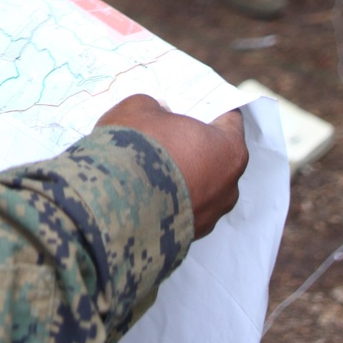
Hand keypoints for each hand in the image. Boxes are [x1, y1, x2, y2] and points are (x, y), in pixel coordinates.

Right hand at [96, 95, 247, 237]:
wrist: (113, 205)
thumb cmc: (136, 146)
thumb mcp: (140, 107)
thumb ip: (156, 109)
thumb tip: (159, 117)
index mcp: (229, 150)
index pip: (230, 121)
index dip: (210, 109)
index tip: (194, 104)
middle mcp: (228, 187)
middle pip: (216, 157)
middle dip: (193, 146)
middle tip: (166, 134)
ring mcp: (210, 217)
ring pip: (200, 188)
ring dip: (180, 177)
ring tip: (147, 166)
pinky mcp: (187, 238)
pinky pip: (181, 210)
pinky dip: (167, 200)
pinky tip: (141, 190)